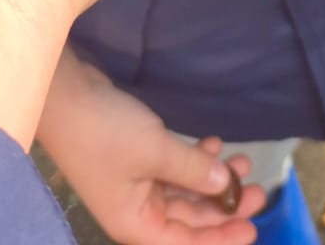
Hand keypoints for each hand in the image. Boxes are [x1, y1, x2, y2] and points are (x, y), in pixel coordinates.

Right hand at [39, 49, 263, 244]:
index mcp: (136, 223)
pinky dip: (194, 158)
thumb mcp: (154, 151)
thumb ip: (193, 170)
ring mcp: (136, 182)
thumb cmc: (105, 132)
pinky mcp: (135, 157)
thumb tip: (226, 187)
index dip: (219, 239)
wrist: (65, 94)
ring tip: (244, 160)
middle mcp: (137, 209)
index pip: (184, 244)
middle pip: (188, 218)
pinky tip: (213, 143)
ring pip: (184, 190)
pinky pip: (173, 167)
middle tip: (259, 189)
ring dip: (212, 177)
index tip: (252, 228)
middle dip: (224, 205)